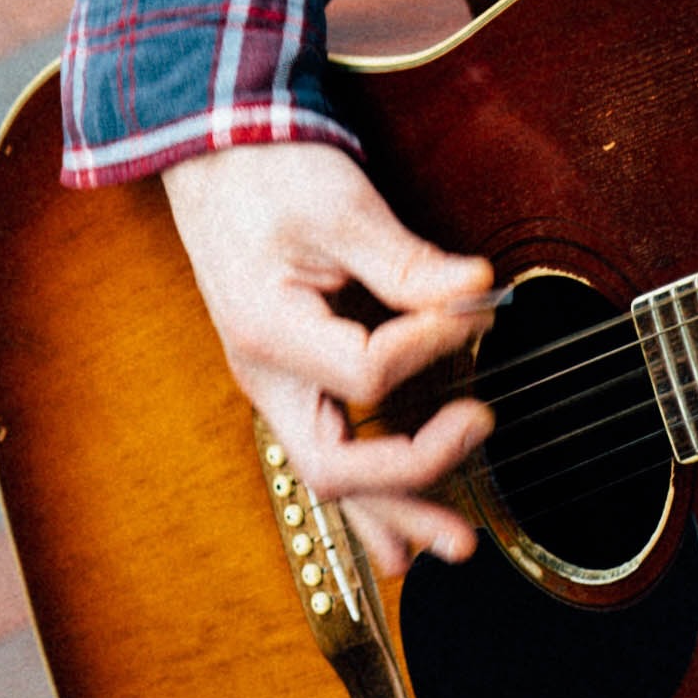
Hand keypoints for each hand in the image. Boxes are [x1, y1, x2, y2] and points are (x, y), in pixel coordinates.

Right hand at [159, 140, 495, 576]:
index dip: (430, 343)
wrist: (215, 153)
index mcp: (267, 333)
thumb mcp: (340, 205)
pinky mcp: (296, 381)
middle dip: (414, 479)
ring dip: (398, 512)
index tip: (473, 301)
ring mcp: (278, 386)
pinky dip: (373, 497)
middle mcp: (266, 376)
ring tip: (459, 543)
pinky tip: (403, 539)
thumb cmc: (269, 173)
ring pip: (333, 477)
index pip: (366, 372)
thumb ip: (406, 260)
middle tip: (483, 430)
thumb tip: (476, 288)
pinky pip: (333, 453)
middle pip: (337, 464)